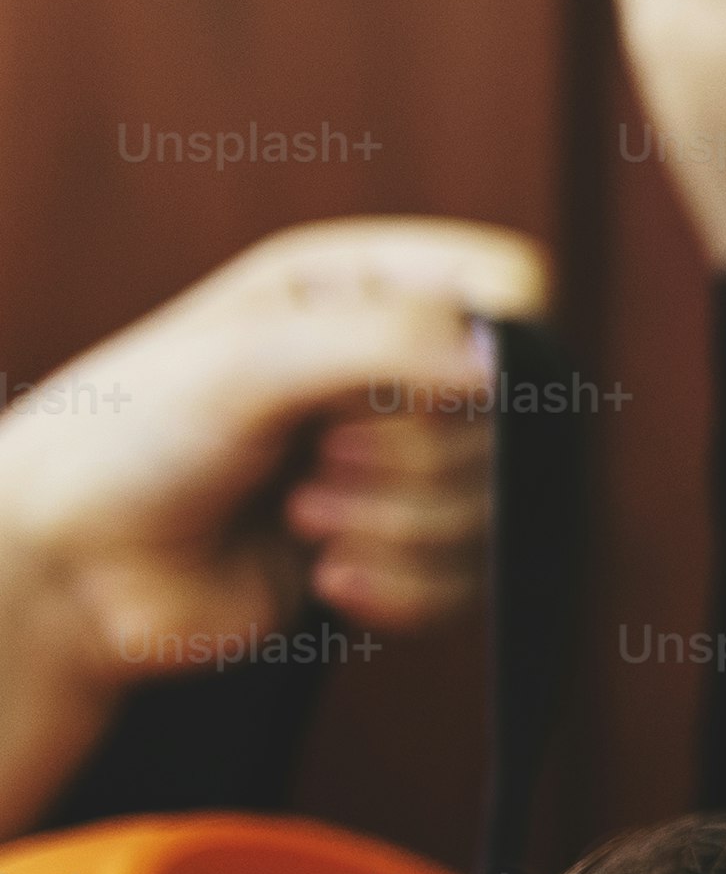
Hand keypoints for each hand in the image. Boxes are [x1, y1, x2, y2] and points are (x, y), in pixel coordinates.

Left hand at [0, 218, 546, 824]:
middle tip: (312, 458)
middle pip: (510, 414)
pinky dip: (401, 588)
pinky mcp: (399, 554)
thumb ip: (385, 341)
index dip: (483, 342)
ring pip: (494, 505)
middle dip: (411, 456)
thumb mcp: (249, 359)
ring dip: (396, 525)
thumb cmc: (131, 438)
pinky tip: (321, 577)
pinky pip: (469, 582)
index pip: (508, 286)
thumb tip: (498, 372)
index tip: (406, 383)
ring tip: (301, 518)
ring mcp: (402, 467)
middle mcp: (396, 370)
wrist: (67, 570)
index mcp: (365, 287)